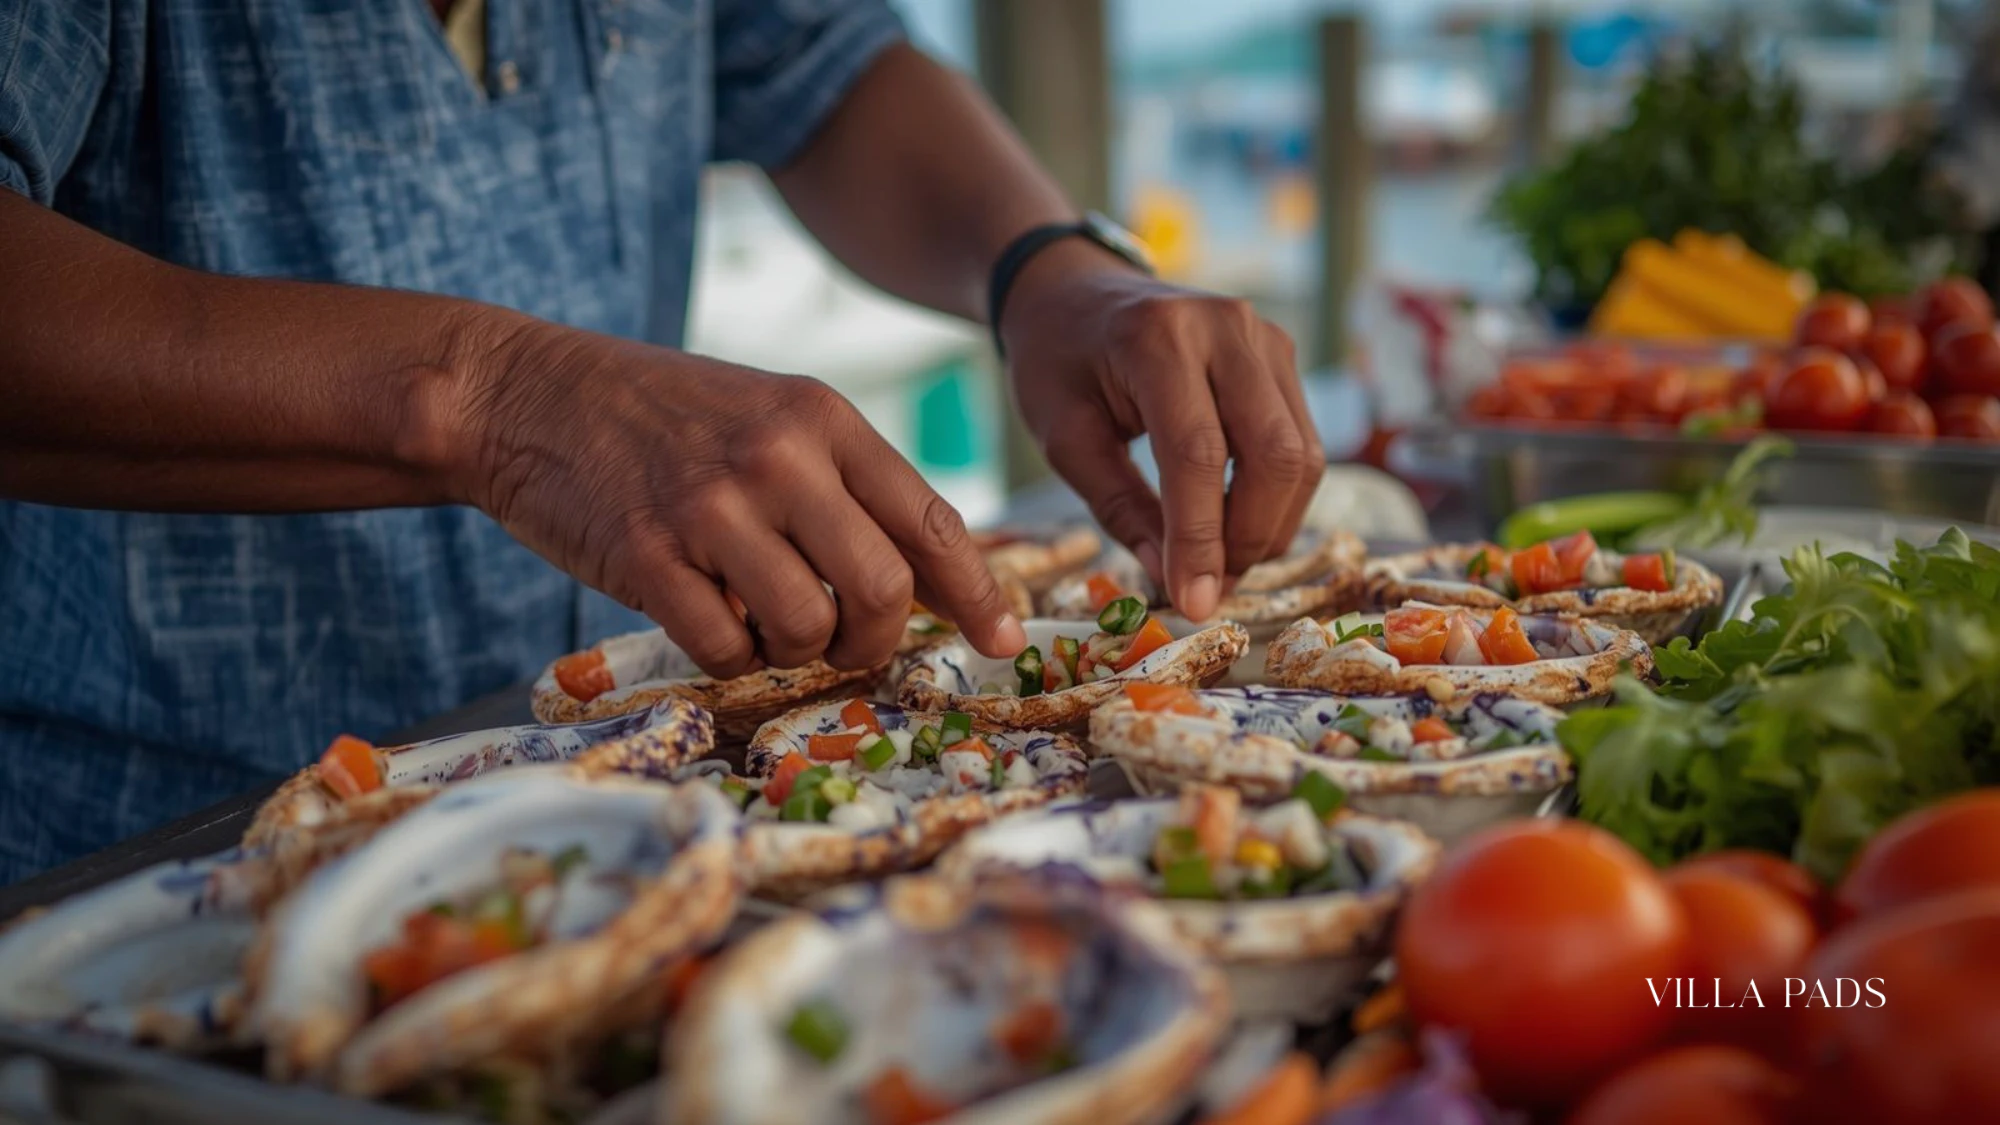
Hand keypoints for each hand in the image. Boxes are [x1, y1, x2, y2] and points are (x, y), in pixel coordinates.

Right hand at [440, 317, 1026, 675]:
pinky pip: (725, 647)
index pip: (930, 520)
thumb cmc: (660, 418)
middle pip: (881, 591)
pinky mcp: (649, 555)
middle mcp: (780, 457)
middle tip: (841, 643)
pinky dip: (727, 655)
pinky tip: (704, 617)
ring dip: (792, 651)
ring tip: (756, 618)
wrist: (525, 393)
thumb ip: (845, 487)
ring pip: (806, 629)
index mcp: (824, 419)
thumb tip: (930, 582)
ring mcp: (713, 506)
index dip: (977, 594)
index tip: (1005, 643)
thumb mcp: (771, 418)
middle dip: (871, 641)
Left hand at [1000, 243, 1324, 620]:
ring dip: (1269, 525)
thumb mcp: (1064, 439)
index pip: (1198, 452)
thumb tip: (1173, 581)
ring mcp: (1266, 338)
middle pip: (1274, 455)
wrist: (1075, 290)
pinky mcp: (1282, 358)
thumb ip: (1119, 509)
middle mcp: (1227, 328)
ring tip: (1217, 562)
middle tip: (1207, 588)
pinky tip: (1231, 524)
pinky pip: (1300, 444)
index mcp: (1158, 337)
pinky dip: (1274, 499)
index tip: (1193, 602)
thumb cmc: (1058, 362)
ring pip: (1301, 456)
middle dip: (1248, 538)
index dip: (1200, 537)